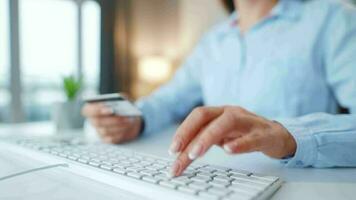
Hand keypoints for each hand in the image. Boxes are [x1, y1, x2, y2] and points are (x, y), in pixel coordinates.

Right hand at [82, 103, 141, 143]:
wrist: (129, 119)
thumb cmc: (122, 107)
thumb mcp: (122, 99)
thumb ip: (120, 98)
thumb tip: (122, 98)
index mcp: (92, 109)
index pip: (88, 111)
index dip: (97, 110)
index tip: (110, 109)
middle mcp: (93, 121)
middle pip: (98, 122)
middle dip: (112, 119)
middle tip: (124, 116)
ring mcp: (99, 131)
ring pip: (106, 131)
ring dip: (118, 126)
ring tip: (129, 121)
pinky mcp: (107, 139)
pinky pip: (112, 139)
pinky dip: (121, 133)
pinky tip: (128, 127)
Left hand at [168, 106, 295, 176]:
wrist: (277, 135)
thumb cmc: (245, 134)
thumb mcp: (222, 135)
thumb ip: (204, 139)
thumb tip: (181, 153)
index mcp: (219, 112)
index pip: (197, 117)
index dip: (182, 131)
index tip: (172, 151)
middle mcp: (231, 112)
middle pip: (205, 116)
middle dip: (188, 133)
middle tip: (176, 154)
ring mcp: (248, 121)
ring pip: (226, 123)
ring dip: (207, 138)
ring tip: (194, 154)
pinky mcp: (264, 134)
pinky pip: (251, 138)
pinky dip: (240, 144)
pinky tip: (229, 151)